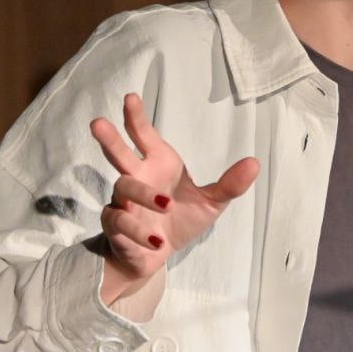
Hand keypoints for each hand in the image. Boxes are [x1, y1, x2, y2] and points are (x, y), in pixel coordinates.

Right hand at [89, 93, 258, 302]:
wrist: (157, 254)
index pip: (144, 136)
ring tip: (165, 205)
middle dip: (110, 139)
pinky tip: (156, 240)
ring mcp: (122, 201)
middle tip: (97, 123)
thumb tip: (255, 163)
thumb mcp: (211, 203)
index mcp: (158, 163)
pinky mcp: (115, 225)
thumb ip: (229, 185)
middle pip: (118, 155)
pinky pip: (121, 222)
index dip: (136, 117)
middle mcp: (137, 177)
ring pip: (124, 188)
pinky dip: (137, 230)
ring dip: (142, 195)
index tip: (130, 97)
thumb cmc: (181, 219)